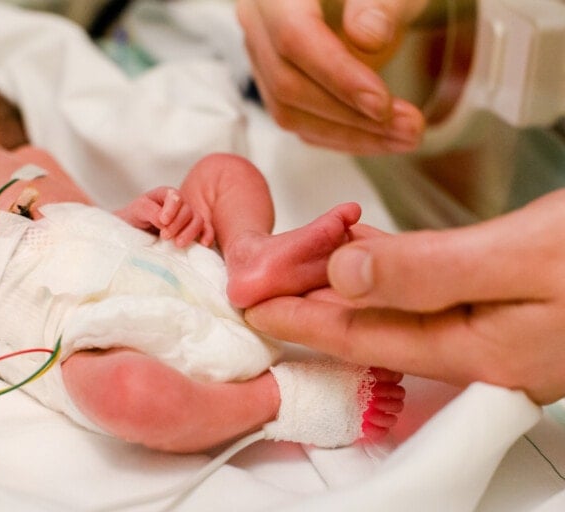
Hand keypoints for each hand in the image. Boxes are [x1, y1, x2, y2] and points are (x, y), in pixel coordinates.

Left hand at [115, 187, 214, 246]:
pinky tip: (203, 244)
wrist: (133, 232)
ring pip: (198, 220)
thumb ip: (149, 210)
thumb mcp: (136, 211)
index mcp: (165, 195)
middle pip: (187, 210)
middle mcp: (179, 204)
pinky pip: (207, 231)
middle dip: (177, 224)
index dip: (171, 208)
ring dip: (190, 232)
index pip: (174, 196)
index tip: (163, 221)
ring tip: (178, 244)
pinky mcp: (194, 231)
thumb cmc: (134, 218)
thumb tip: (164, 221)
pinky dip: (207, 236)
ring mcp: (188, 217)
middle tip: (164, 236)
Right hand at [236, 0, 425, 153]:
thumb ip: (379, 2)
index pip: (293, 37)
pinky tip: (380, 137)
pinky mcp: (274, 82)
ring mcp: (261, 55)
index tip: (381, 105)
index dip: (336, 76)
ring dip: (348, 134)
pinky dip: (339, 136)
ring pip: (289, 112)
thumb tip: (369, 38)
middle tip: (409, 127)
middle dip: (349, 115)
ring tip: (404, 136)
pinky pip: (298, 119)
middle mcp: (257, 22)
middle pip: (287, 84)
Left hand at [245, 189, 564, 403]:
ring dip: (343, 288)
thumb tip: (345, 278)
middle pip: (373, 329)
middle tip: (260, 287)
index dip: (301, 319)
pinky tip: (361, 256)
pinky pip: (426, 292)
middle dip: (311, 308)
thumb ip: (428, 274)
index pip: (364, 338)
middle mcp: (482, 352)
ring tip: (295, 268)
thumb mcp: (522, 259)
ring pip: (396, 310)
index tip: (253, 305)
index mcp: (480, 353)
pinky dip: (387, 271)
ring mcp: (495, 332)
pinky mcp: (503, 304)